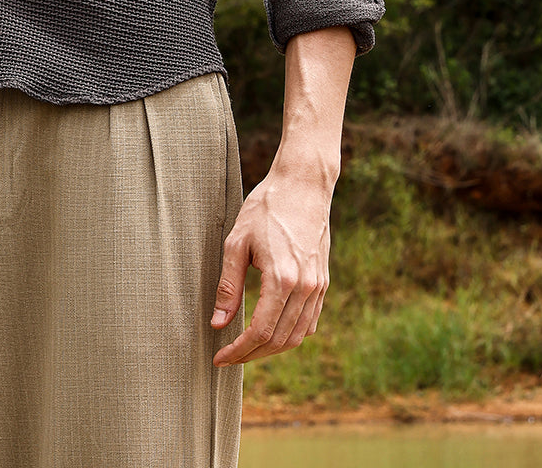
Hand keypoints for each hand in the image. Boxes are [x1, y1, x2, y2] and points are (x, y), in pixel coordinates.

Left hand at [210, 166, 331, 364]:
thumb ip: (228, 286)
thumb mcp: (237, 242)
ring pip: (297, 336)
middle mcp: (305, 288)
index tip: (219, 357)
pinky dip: (291, 335)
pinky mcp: (323, 282)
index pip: (260, 332)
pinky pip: (309, 322)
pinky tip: (273, 333)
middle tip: (228, 357)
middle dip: (252, 354)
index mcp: (282, 279)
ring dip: (271, 349)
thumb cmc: (265, 208)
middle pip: (279, 340)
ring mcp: (318, 286)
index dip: (239, 350)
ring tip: (247, 349)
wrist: (302, 185)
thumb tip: (218, 323)